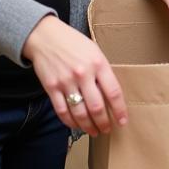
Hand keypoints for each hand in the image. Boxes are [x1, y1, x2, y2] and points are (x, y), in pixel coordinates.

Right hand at [23, 14, 127, 135]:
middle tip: (107, 129)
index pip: (113, 92)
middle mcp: (83, 74)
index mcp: (98, 64)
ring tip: (94, 131)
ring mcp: (66, 82)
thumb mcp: (95, 52)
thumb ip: (103, 71)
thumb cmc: (74, 43)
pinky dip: (71, 122)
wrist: (46, 37)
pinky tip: (77, 126)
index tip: (122, 121)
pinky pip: (62, 111)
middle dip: (104, 122)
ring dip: (88, 126)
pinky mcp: (51, 88)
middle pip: (97, 107)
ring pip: (80, 113)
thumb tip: (112, 96)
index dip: (119, 110)